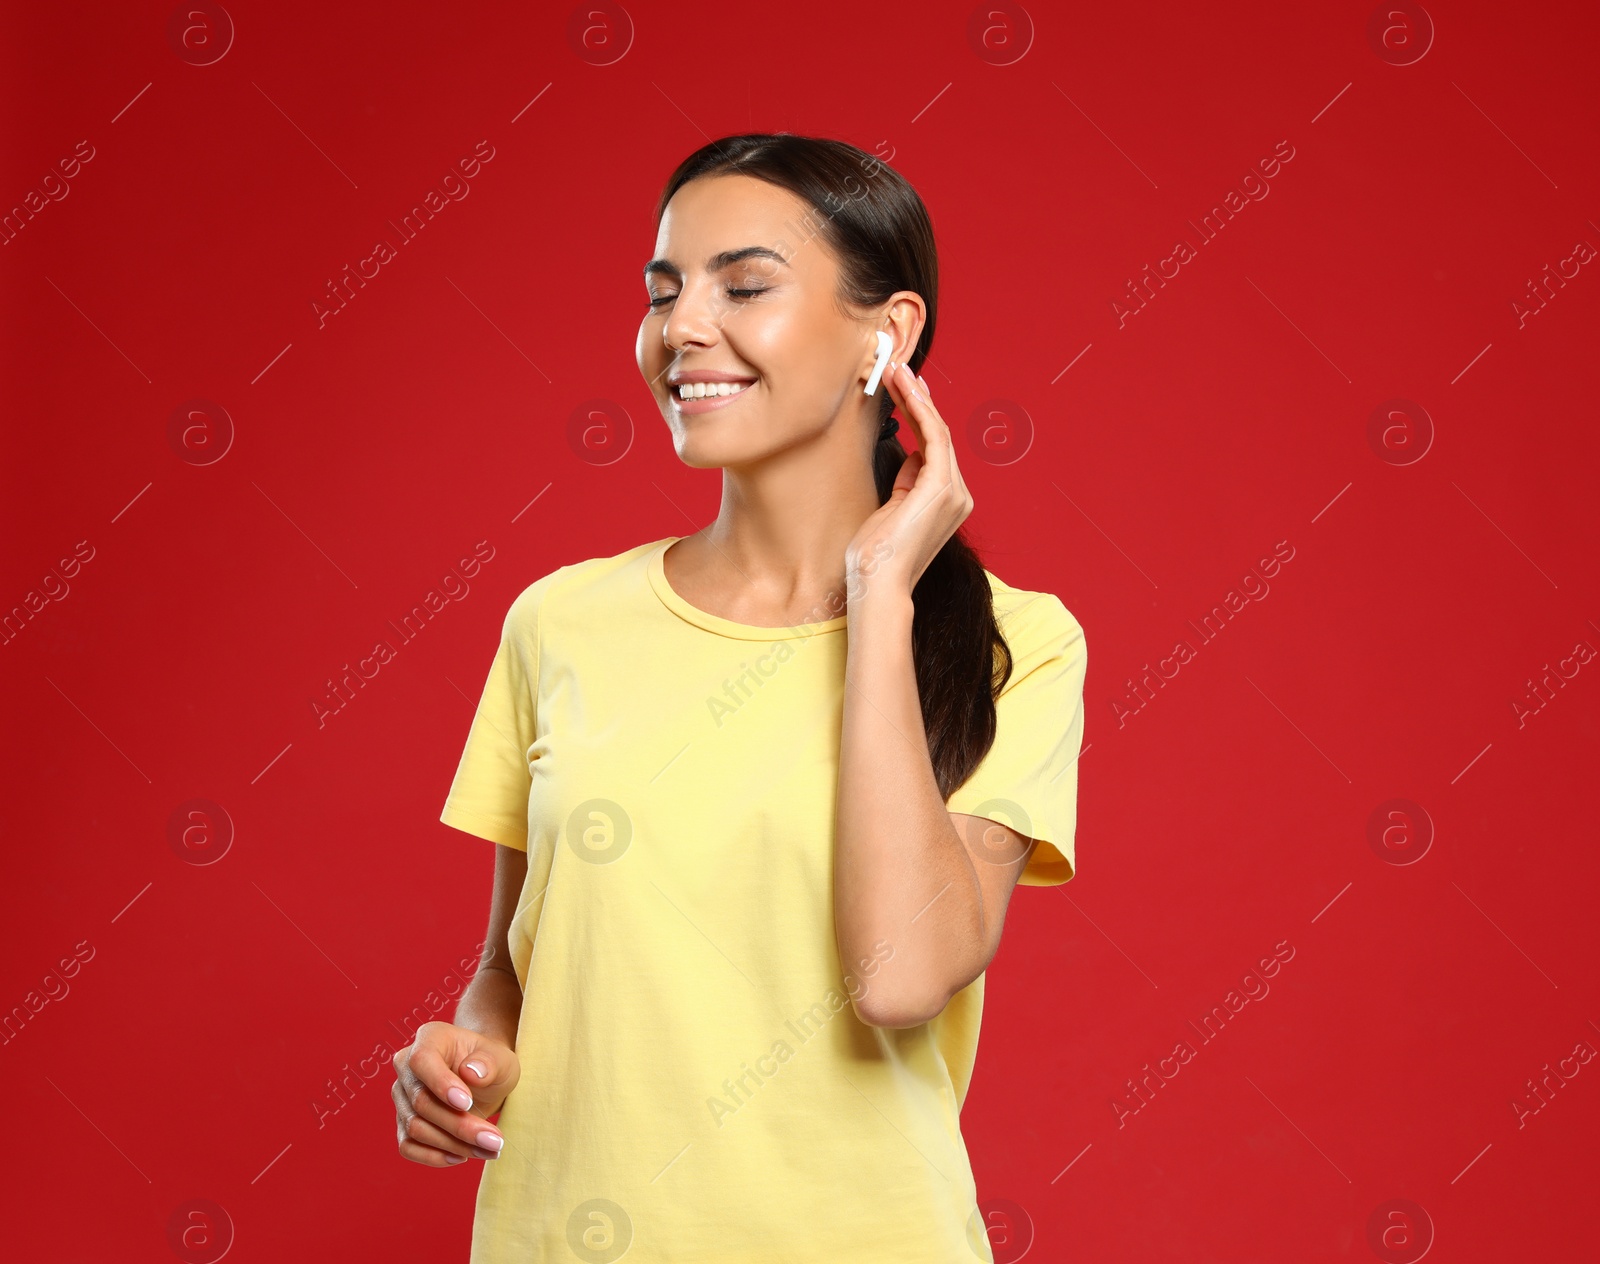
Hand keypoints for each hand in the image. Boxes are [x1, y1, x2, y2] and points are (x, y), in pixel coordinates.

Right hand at [391, 1020, 519, 1166]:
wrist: (484, 1079)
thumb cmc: (491, 1064)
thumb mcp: (502, 1058)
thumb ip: (489, 1062)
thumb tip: (470, 1072)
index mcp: (430, 1038)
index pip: (422, 1060)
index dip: (441, 1084)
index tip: (467, 1103)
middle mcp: (407, 1066)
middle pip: (421, 1102)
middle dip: (459, 1125)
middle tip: (495, 1140)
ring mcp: (402, 1096)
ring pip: (415, 1128)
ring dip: (453, 1145)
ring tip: (489, 1149)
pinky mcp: (403, 1122)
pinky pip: (408, 1146)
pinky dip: (434, 1156)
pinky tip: (462, 1156)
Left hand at [845, 361, 972, 602]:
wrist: (878, 584)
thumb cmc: (876, 557)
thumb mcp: (891, 510)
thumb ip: (906, 483)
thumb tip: (912, 456)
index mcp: (946, 502)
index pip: (934, 448)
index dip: (918, 414)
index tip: (903, 389)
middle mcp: (958, 495)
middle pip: (938, 435)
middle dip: (918, 398)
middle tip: (899, 369)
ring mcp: (954, 492)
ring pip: (938, 432)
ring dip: (917, 397)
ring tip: (897, 371)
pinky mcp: (942, 488)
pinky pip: (934, 439)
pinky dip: (920, 412)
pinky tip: (906, 391)